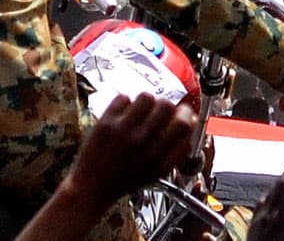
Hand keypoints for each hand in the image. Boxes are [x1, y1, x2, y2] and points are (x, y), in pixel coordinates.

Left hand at [65, 93, 198, 205]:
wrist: (92, 187)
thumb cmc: (125, 180)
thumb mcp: (157, 173)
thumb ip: (177, 151)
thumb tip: (192, 124)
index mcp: (159, 157)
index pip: (183, 124)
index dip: (186, 113)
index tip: (182, 112)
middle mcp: (143, 142)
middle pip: (166, 105)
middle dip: (165, 105)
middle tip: (158, 111)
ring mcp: (124, 131)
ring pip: (146, 97)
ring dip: (145, 101)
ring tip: (140, 111)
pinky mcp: (106, 122)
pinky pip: (123, 97)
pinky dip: (125, 103)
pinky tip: (123, 114)